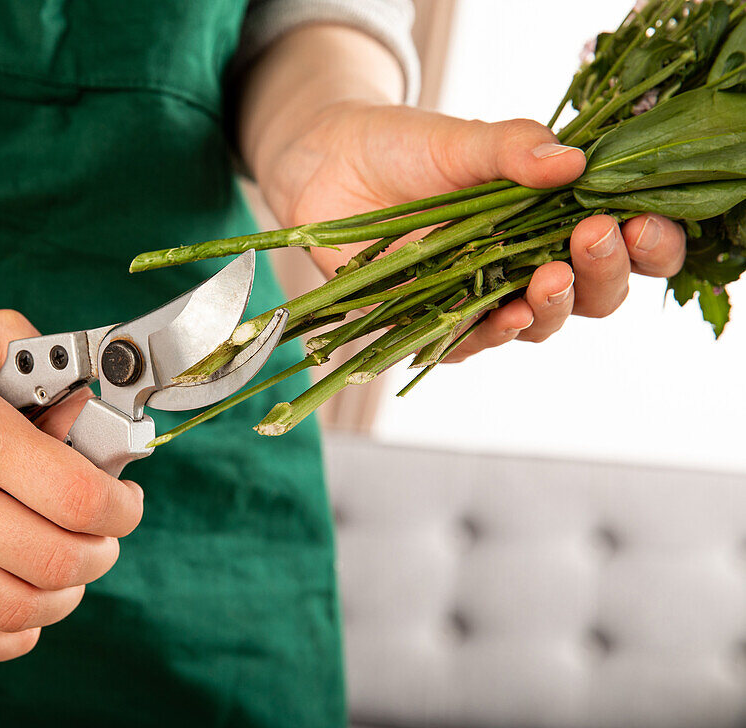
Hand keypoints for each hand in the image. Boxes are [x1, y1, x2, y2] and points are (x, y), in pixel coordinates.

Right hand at [0, 308, 142, 665]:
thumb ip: (52, 368)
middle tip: (104, 532)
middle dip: (102, 551)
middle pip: (55, 561)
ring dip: (64, 594)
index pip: (77, 499)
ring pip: (14, 608)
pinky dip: (8, 638)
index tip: (124, 500)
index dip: (122, 508)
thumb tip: (93, 420)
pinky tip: (26, 613)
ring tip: (69, 564)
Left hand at [257, 102, 686, 359]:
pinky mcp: (433, 323)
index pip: (623, 245)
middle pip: (593, 295)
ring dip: (551, 307)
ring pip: (538, 324)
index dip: (647, 243)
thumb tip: (574, 162)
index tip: (642, 222)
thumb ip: (515, 148)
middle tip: (594, 239)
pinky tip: (502, 314)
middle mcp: (529, 266)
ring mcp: (483, 298)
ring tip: (549, 277)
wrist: (328, 166)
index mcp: (555, 219)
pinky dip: (488, 333)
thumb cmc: (405, 148)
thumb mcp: (464, 139)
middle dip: (602, 273)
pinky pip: (470, 342)